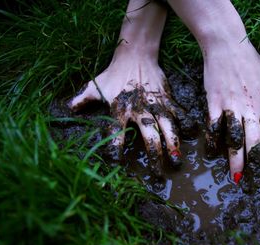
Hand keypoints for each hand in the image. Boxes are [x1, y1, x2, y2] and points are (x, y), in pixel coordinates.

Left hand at [69, 56, 186, 175]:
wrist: (135, 55)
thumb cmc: (114, 73)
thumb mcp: (96, 86)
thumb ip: (83, 99)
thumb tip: (68, 108)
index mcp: (120, 110)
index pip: (117, 132)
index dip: (117, 148)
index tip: (118, 162)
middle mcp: (140, 110)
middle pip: (149, 135)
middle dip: (154, 155)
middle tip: (158, 173)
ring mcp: (156, 105)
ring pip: (167, 127)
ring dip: (173, 144)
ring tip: (177, 160)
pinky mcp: (167, 99)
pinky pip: (178, 114)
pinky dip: (185, 125)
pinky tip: (191, 137)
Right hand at [203, 43, 259, 182]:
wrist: (227, 46)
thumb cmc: (251, 62)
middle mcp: (251, 109)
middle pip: (254, 140)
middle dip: (254, 162)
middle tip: (253, 180)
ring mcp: (232, 107)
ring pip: (234, 137)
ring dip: (235, 158)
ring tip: (234, 175)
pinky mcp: (215, 103)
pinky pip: (214, 126)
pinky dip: (212, 140)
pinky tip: (211, 153)